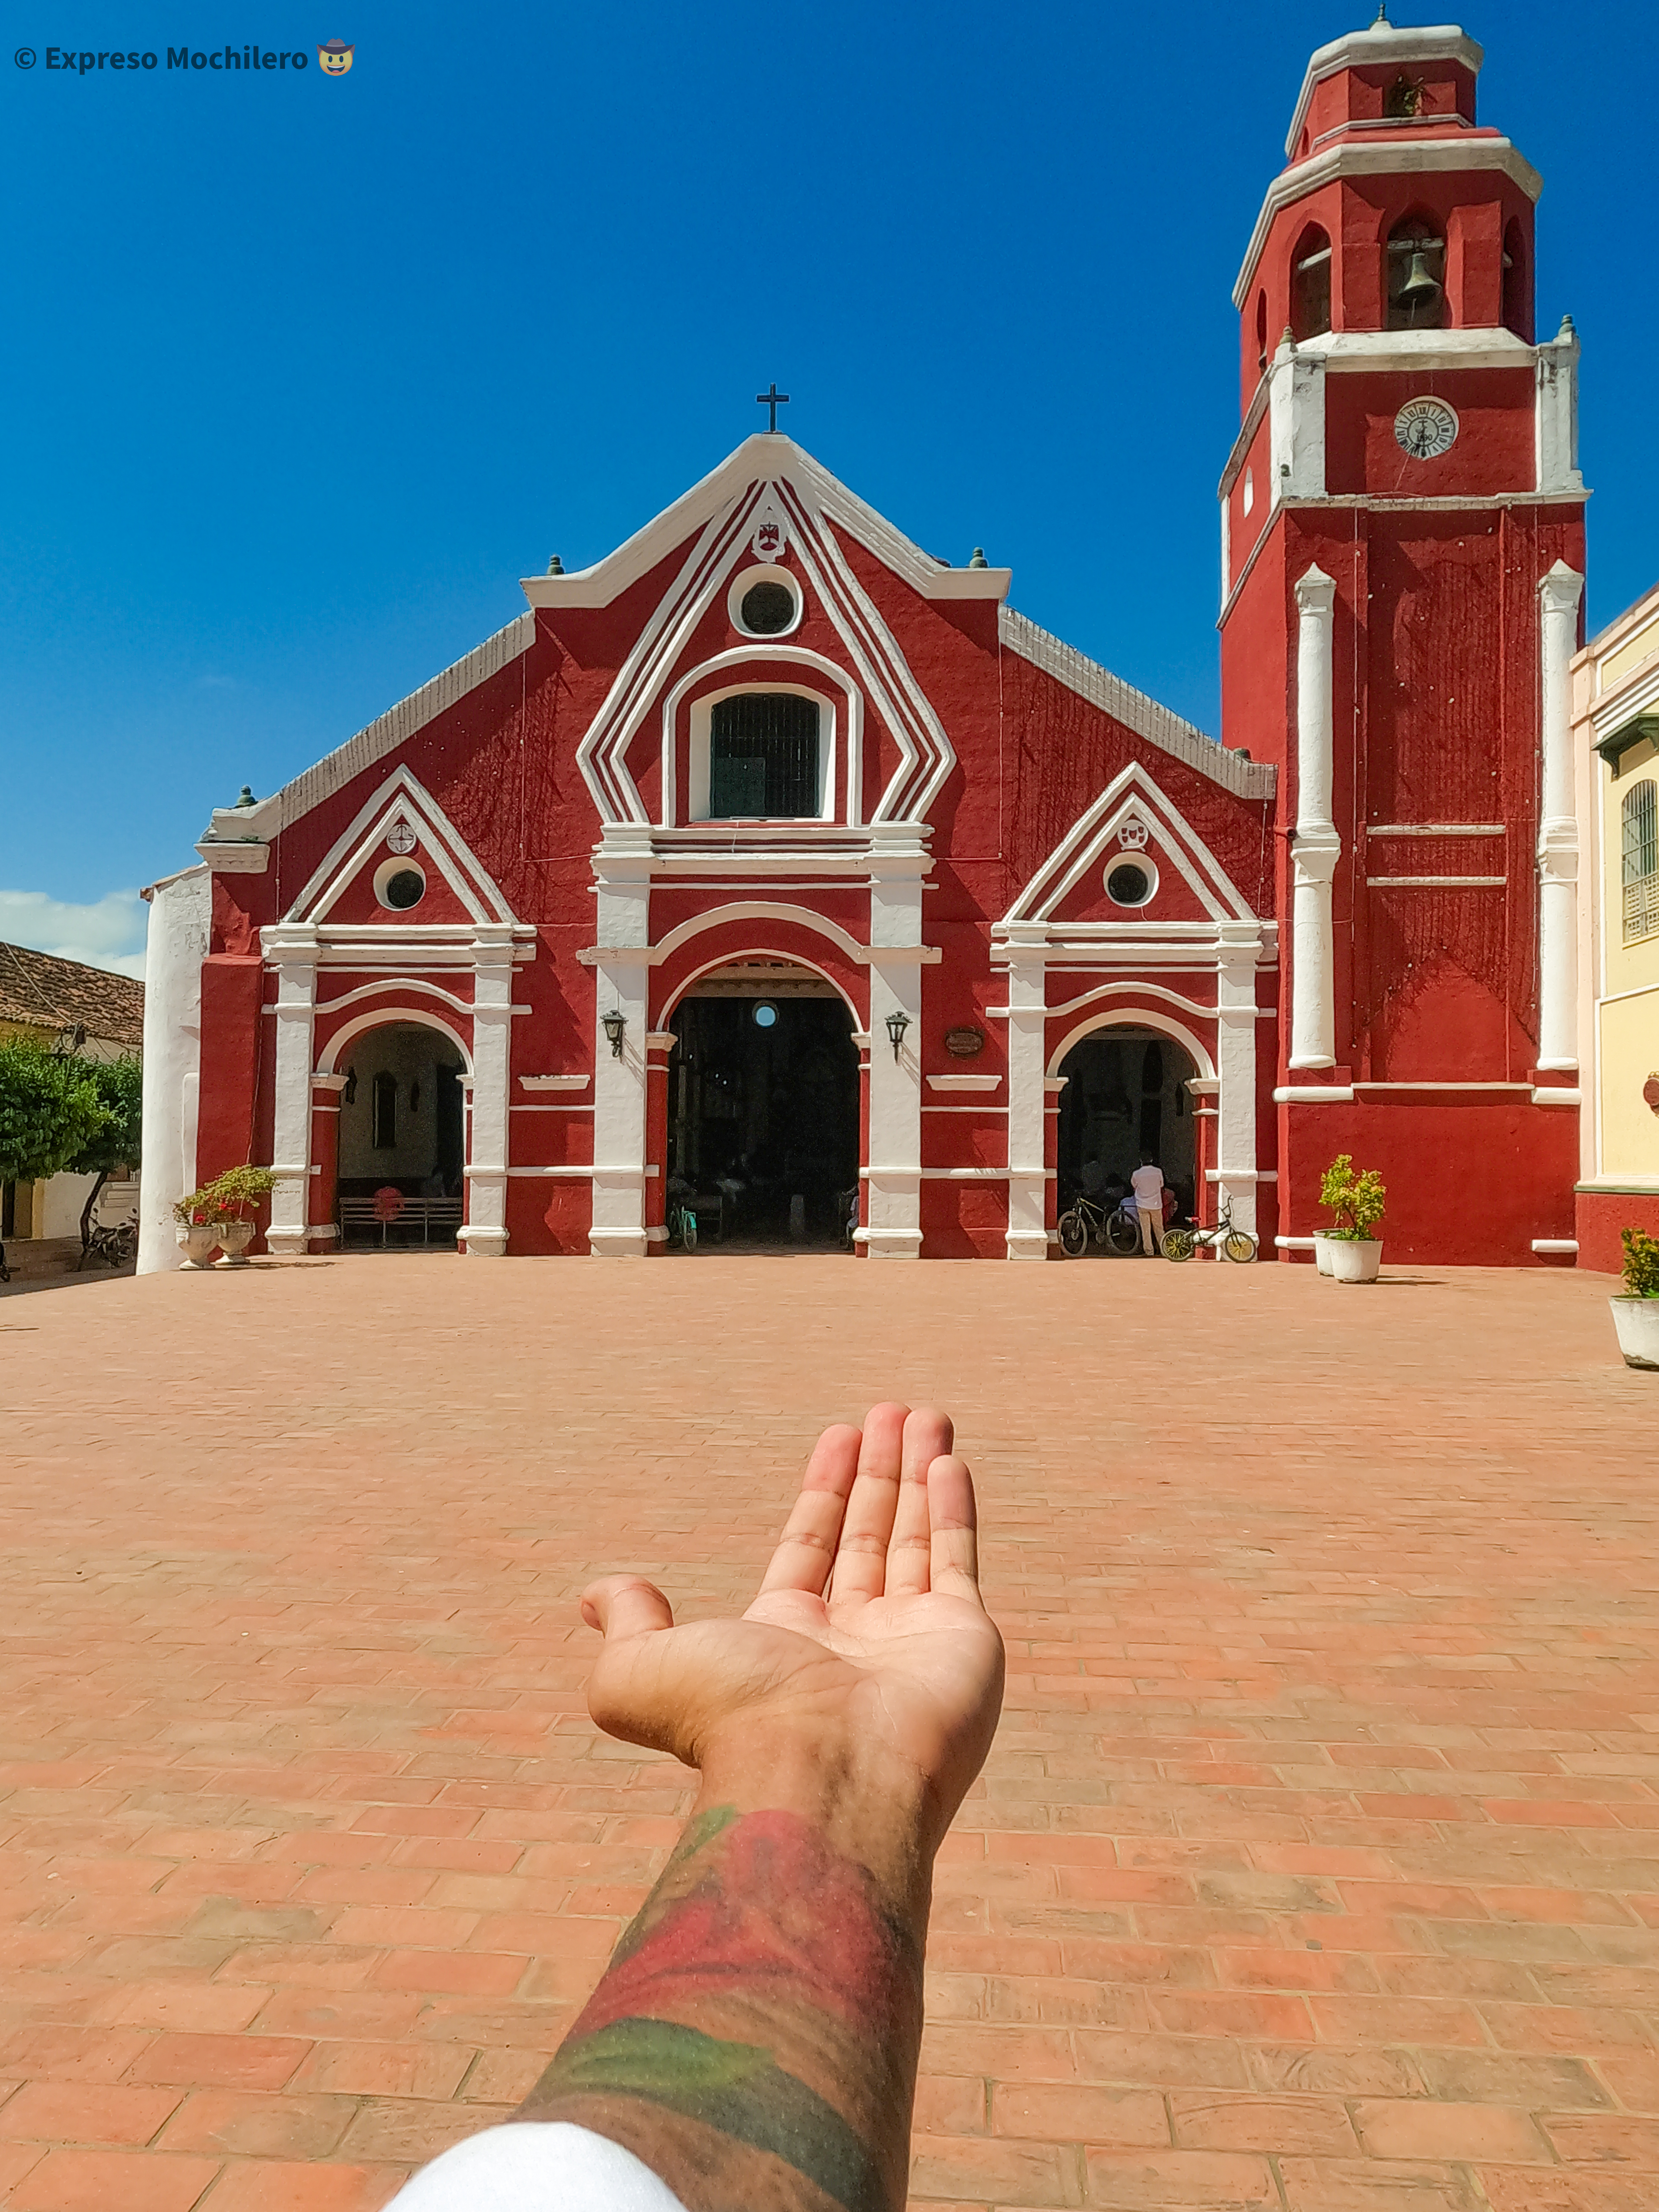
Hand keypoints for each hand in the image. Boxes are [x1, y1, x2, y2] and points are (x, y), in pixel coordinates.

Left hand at [579, 1404, 1004, 1858]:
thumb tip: (592, 1597)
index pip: (810, 1548)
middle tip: (889, 1411)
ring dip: (918, 1471)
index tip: (839, 1434)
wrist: (821, 1770)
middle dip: (878, 1472)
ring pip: (916, 1538)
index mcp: (785, 1641)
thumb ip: (627, 1623)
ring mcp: (911, 1641)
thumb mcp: (641, 1668)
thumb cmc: (730, 1717)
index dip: (825, 1489)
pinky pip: (956, 1560)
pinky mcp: (962, 1640)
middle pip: (868, 1536)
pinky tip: (947, 1458)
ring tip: (925, 1412)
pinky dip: (953, 1508)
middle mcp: (852, 1642)